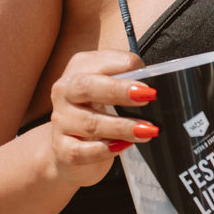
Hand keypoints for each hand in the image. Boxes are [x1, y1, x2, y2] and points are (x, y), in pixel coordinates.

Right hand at [44, 49, 159, 188]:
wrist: (67, 148)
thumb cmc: (96, 113)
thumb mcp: (108, 91)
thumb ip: (126, 83)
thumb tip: (153, 88)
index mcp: (78, 69)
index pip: (99, 62)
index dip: (124, 67)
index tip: (148, 78)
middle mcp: (64, 91)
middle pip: (87, 86)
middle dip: (119, 91)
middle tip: (148, 96)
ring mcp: (61, 121)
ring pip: (90, 123)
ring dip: (122, 127)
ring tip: (147, 130)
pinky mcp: (62, 149)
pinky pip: (82, 151)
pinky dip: (104, 150)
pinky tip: (123, 147)